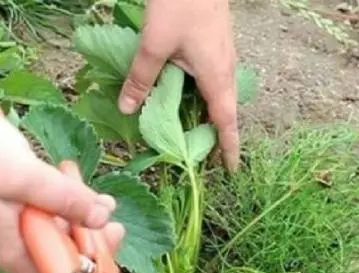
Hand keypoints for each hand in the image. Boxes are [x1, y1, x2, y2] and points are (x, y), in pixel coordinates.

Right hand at [0, 100, 124, 272]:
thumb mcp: (26, 176)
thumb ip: (67, 200)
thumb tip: (103, 218)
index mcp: (12, 252)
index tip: (110, 242)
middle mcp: (7, 248)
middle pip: (60, 257)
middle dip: (88, 233)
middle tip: (106, 205)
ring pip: (49, 231)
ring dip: (71, 208)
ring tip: (74, 172)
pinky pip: (33, 212)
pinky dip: (51, 196)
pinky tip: (58, 171)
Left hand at [118, 0, 239, 170]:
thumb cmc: (180, 5)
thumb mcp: (154, 45)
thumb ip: (141, 78)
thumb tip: (127, 109)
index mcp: (216, 75)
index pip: (226, 121)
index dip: (228, 147)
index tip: (231, 169)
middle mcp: (225, 68)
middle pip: (225, 110)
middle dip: (217, 135)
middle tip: (203, 156)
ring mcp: (223, 54)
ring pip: (219, 93)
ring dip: (210, 114)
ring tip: (194, 131)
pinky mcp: (216, 43)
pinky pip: (213, 78)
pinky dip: (203, 94)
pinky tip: (185, 94)